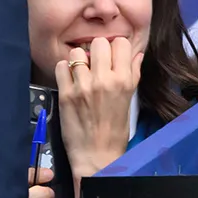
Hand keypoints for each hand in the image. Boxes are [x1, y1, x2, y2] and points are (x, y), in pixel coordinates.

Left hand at [55, 36, 142, 182]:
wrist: (96, 155)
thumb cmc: (114, 130)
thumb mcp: (129, 100)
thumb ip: (133, 74)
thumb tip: (136, 54)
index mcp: (124, 80)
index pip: (121, 43)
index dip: (115, 48)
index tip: (111, 57)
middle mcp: (105, 80)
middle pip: (99, 42)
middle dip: (97, 50)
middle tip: (95, 63)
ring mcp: (84, 86)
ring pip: (77, 52)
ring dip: (78, 60)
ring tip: (81, 72)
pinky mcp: (66, 94)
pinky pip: (61, 66)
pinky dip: (64, 70)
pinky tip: (70, 79)